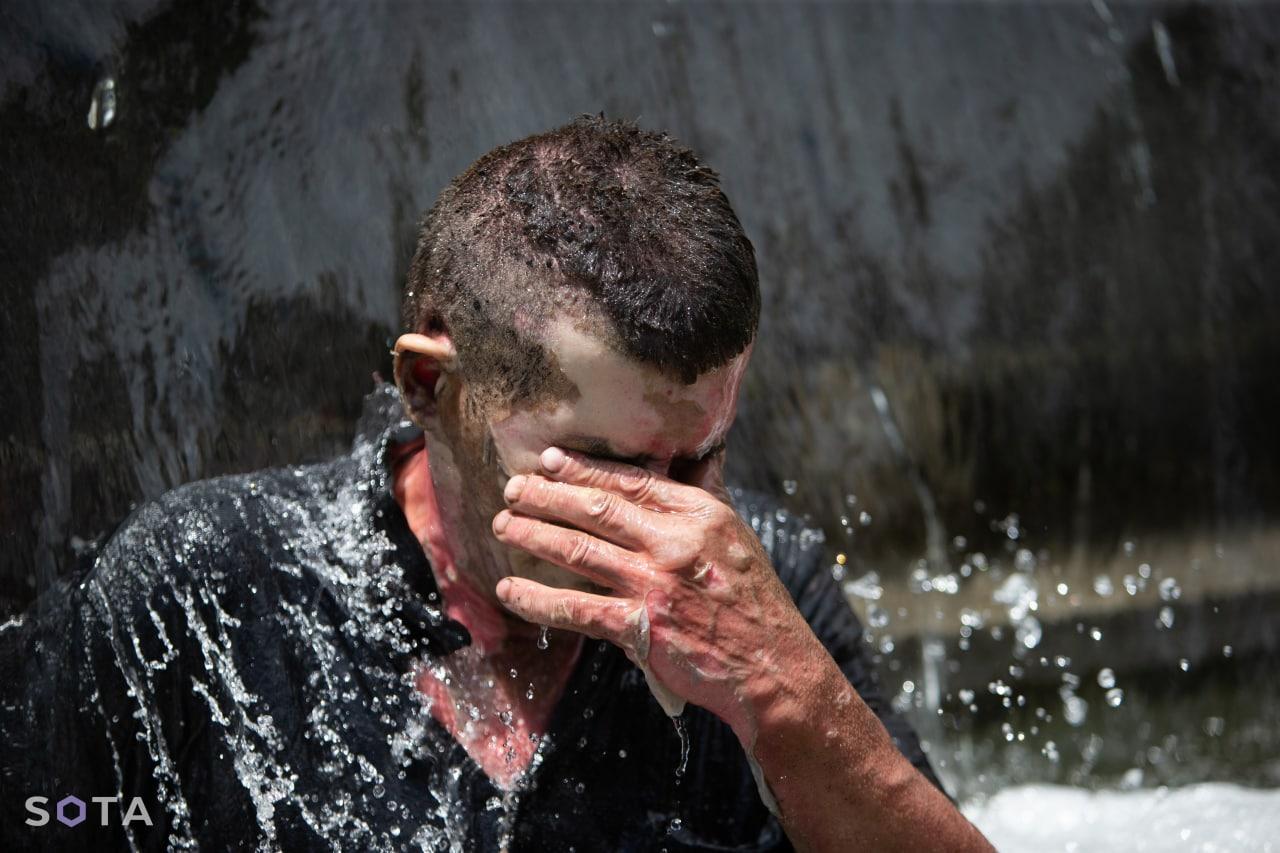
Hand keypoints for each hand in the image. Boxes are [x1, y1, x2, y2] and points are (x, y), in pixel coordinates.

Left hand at [491, 446, 826, 740]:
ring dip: (534, 536)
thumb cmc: (753, 601)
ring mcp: (656, 585)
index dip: (584, 468)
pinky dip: (538, 599)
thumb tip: (695, 453)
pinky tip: (510, 591)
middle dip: (547, 495)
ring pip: (580, 551)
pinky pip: (577, 608)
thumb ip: (705, 495)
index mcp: (699, 514)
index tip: (548, 459)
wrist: (773, 667)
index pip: (631, 481)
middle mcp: (675, 543)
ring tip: (504, 527)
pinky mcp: (641, 628)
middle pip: (597, 508)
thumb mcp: (735, 536)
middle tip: (512, 488)